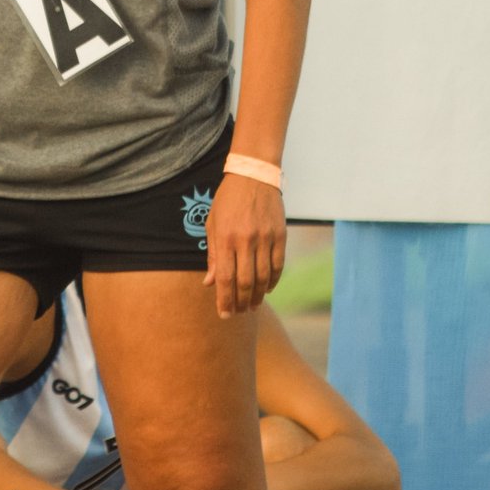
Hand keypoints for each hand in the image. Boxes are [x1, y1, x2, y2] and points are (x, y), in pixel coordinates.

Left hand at [202, 172, 285, 316]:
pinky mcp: (280, 235)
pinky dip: (273, 281)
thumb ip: (212, 255)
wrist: (253, 175)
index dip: (224, 299)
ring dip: (258, 295)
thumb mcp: (212, 224)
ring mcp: (265, 238)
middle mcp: (245, 240)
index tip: (224, 314)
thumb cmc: (228, 200)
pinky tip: (268, 289)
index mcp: (225, 237)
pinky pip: (278, 265)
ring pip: (263, 277)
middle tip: (239, 313)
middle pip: (245, 282)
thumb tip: (209, 284)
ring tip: (252, 305)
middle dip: (241, 302)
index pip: (224, 278)